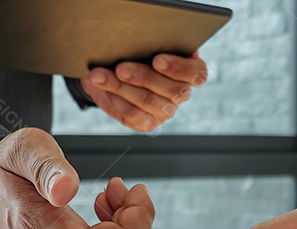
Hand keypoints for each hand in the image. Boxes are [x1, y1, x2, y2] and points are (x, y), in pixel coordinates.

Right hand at [0, 128, 153, 228]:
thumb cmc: (9, 168)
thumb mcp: (24, 149)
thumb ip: (46, 167)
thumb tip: (66, 190)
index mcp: (42, 226)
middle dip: (135, 215)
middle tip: (118, 185)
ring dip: (126, 220)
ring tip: (109, 192)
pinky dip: (119, 228)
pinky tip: (104, 208)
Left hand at [80, 53, 206, 131]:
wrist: (119, 67)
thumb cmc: (140, 49)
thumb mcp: (148, 42)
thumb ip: (150, 41)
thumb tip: (132, 38)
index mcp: (191, 71)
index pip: (197, 74)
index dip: (178, 68)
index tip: (157, 60)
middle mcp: (181, 93)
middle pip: (170, 90)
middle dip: (143, 77)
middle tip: (120, 68)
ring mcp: (165, 110)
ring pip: (146, 101)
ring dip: (120, 87)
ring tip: (99, 76)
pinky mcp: (147, 122)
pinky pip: (131, 114)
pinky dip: (112, 99)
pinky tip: (99, 87)